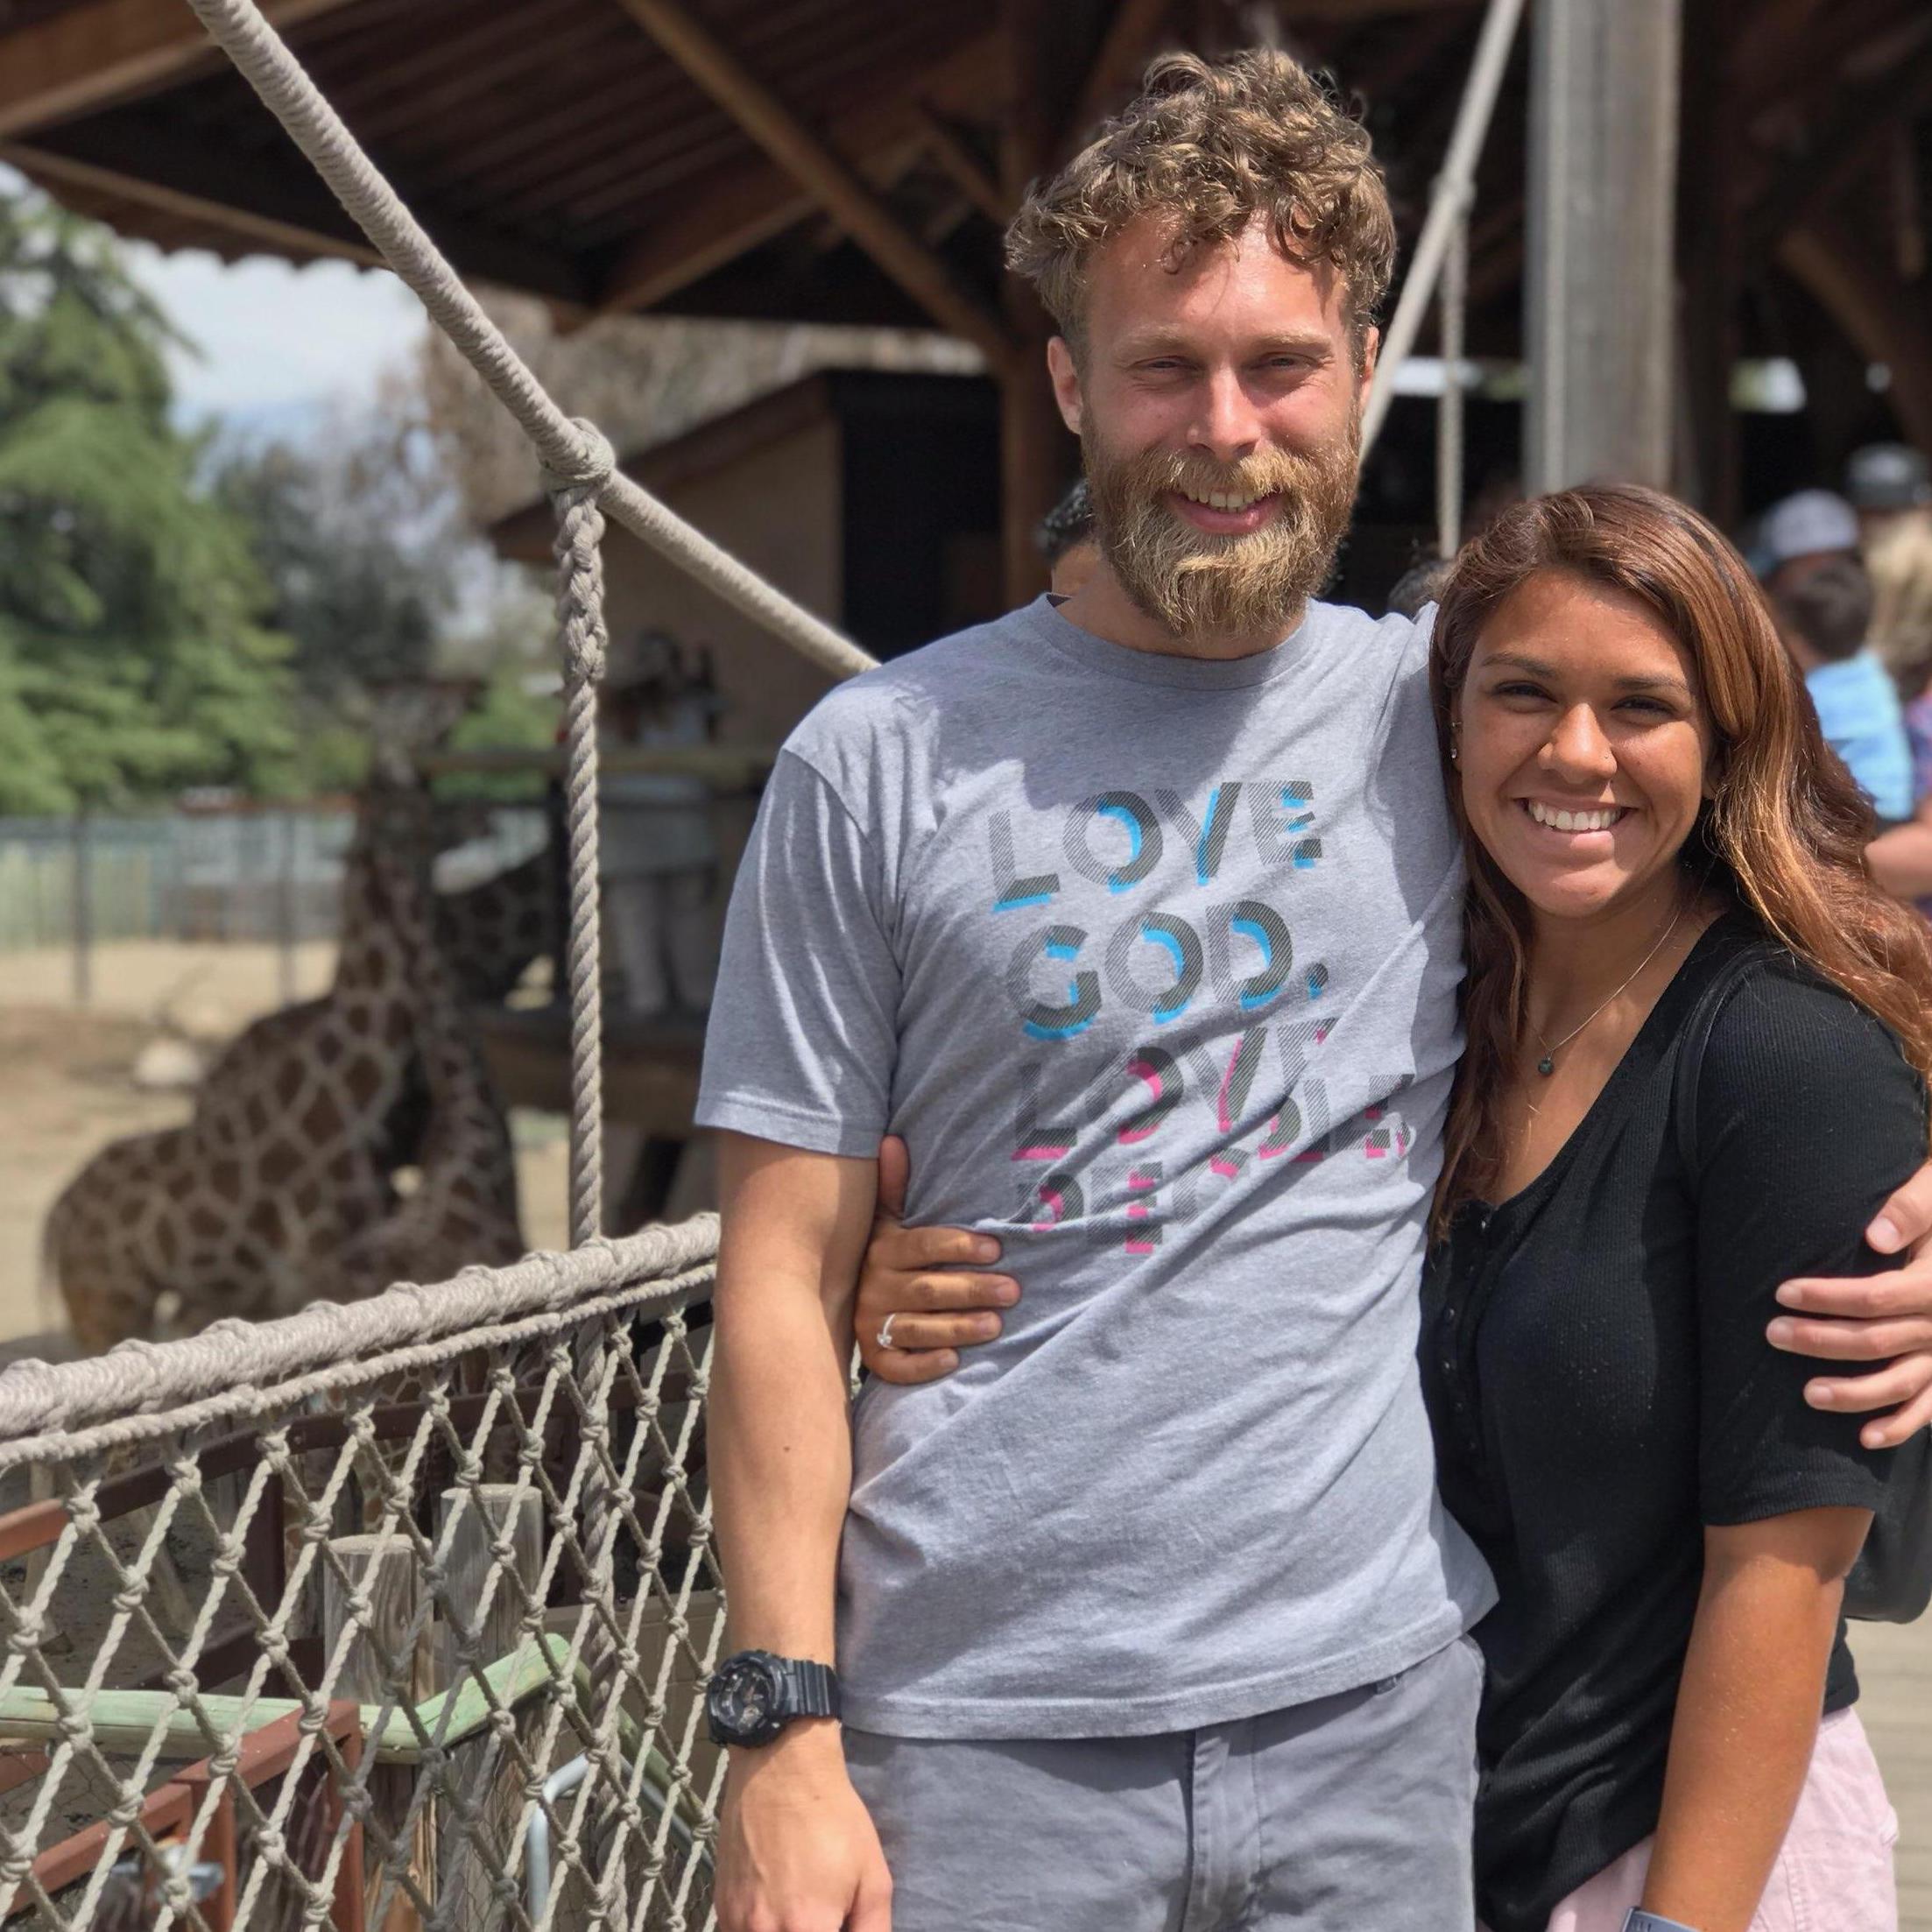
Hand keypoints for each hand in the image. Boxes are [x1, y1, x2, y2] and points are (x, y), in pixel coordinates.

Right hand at [715, 1723, 892, 1931]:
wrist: (781, 1768)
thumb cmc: (835, 1819)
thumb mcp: (873, 1876)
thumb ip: (873, 1930)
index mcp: (806, 1928)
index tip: (836, 1924)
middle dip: (807, 1931)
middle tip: (823, 1915)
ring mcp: (736, 1921)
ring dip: (782, 1931)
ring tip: (800, 1907)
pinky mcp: (721, 1905)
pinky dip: (760, 1929)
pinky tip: (777, 1906)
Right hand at [855, 1136, 1017, 1385]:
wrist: (836, 1300)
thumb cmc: (886, 1256)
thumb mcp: (886, 1220)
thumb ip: (893, 1186)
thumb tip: (892, 1141)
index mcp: (883, 1249)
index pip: (923, 1246)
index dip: (959, 1246)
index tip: (996, 1248)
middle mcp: (874, 1287)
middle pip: (928, 1289)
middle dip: (973, 1290)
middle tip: (1013, 1290)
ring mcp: (873, 1324)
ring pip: (918, 1328)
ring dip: (958, 1327)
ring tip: (996, 1324)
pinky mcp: (875, 1358)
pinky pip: (897, 1367)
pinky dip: (923, 1365)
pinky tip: (952, 1360)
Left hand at [1769, 1159, 1931, 1447]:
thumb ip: (1911, 1211)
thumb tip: (1874, 1237)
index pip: (1875, 1296)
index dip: (1827, 1298)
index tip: (1781, 1293)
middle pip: (1876, 1341)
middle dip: (1821, 1340)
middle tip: (1772, 1333)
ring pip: (1899, 1382)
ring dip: (1853, 1393)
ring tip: (1807, 1394)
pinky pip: (1928, 1407)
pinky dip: (1899, 1426)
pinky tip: (1864, 1438)